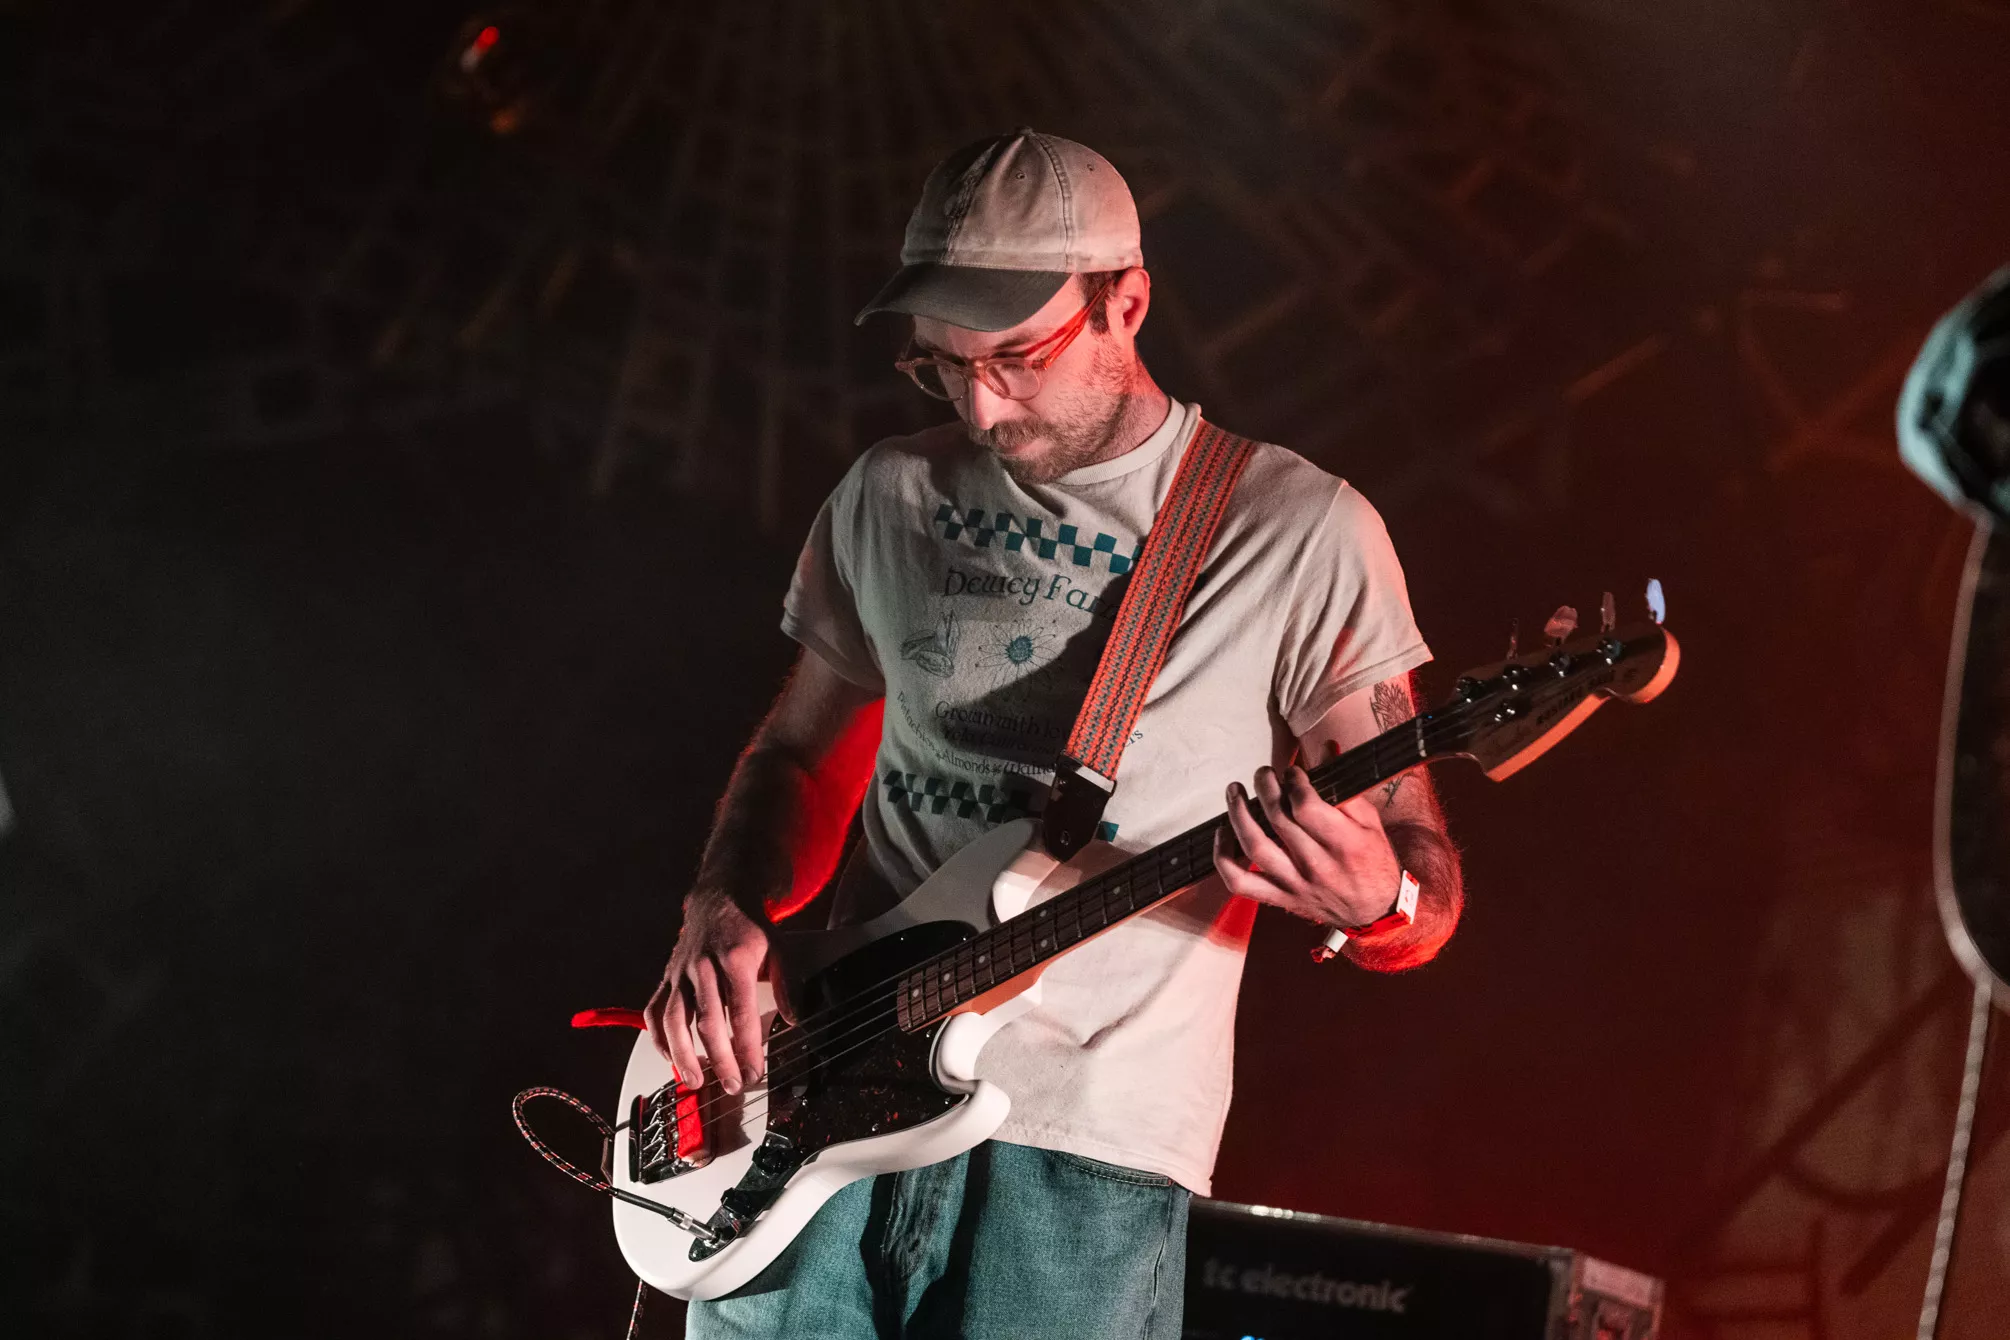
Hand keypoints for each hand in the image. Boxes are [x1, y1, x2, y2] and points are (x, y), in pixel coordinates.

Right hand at [644, 889, 769, 1095]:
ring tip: (695, 1080)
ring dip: (682, 1053)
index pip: (741, 1012)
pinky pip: (654, 1010)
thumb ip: (788, 984)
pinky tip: (670, 1057)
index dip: (748, 1046)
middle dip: (719, 1057)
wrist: (718, 901)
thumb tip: (794, 1019)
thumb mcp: (779, 948)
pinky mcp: (667, 978)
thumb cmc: (749, 930)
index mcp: (735, 959)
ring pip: (674, 1018)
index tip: (755, 1072)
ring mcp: (681, 973)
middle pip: (707, 1020)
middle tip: (732, 1084)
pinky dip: (658, 1037)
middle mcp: (703, 966)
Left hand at [1213, 765, 1402, 927]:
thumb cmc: (1373, 860)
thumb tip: (1325, 748)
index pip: (1305, 806)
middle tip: (1263, 774)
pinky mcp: (1281, 898)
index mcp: (1344, 843)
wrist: (1375, 910)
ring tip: (1235, 791)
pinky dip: (1223, 857)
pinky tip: (1222, 833)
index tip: (1292, 772)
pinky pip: (1240, 881)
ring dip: (1238, 814)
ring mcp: (1296, 884)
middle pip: (1278, 819)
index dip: (1293, 781)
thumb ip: (1344, 787)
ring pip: (1255, 847)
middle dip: (1265, 787)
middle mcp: (1318, 866)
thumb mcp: (1370, 821)